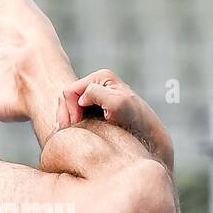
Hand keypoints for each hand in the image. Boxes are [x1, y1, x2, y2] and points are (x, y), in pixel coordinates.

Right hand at [58, 68, 173, 168]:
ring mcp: (97, 94)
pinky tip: (76, 132)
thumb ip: (96, 93)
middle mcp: (98, 82)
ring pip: (68, 105)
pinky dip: (71, 122)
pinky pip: (74, 111)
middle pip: (66, 97)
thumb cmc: (134, 120)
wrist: (147, 134)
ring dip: (67, 119)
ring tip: (73, 133)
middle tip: (70, 132)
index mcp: (101, 77)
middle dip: (65, 114)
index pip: (69, 91)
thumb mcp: (117, 104)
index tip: (75, 126)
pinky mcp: (96, 106)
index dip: (68, 110)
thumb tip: (81, 98)